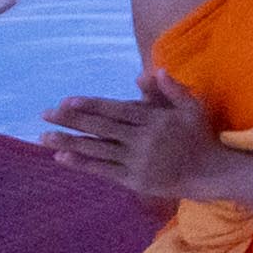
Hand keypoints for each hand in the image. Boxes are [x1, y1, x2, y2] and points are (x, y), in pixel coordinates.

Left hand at [44, 81, 223, 195]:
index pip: (117, 111)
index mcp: (155, 120)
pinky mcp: (133, 180)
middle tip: (45, 114)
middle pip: (101, 128)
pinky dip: (81, 164)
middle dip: (71, 121)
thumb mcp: (192, 107)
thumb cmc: (199, 136)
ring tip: (43, 137)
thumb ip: (171, 89)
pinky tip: (62, 157)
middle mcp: (143, 140)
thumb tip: (150, 72)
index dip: (92, 106)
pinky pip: (103, 170)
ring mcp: (136, 161)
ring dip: (69, 143)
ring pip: (97, 150)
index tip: (68, 101)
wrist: (209, 173)